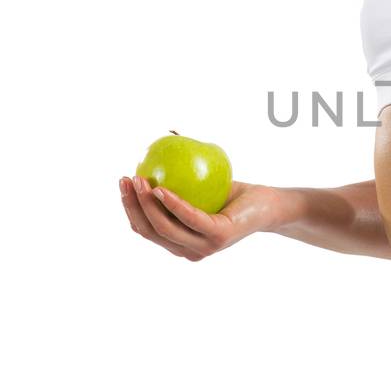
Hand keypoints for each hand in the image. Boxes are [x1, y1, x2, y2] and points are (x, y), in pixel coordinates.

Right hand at [120, 174, 276, 260]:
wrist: (267, 204)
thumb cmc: (231, 194)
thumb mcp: (199, 184)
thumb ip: (177, 173)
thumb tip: (160, 139)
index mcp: (179, 243)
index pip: (145, 229)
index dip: (128, 208)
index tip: (123, 183)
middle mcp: (188, 251)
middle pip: (149, 230)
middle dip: (131, 206)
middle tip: (126, 180)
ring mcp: (203, 247)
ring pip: (164, 227)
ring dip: (146, 203)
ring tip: (139, 179)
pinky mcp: (218, 236)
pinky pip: (189, 217)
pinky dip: (172, 204)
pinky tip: (161, 188)